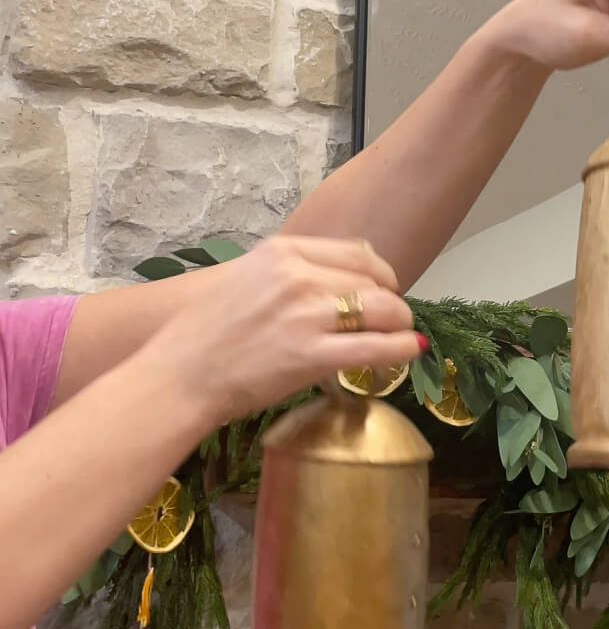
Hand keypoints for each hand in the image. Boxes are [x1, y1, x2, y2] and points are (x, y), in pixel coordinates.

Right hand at [138, 236, 422, 427]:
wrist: (178, 376)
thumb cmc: (203, 335)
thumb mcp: (244, 279)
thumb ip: (286, 274)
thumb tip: (331, 284)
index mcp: (282, 253)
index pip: (356, 252)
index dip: (381, 273)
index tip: (386, 289)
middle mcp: (297, 276)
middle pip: (372, 281)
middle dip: (391, 302)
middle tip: (394, 321)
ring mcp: (306, 315)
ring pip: (382, 310)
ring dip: (400, 324)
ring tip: (402, 337)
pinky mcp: (311, 355)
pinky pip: (375, 348)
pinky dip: (401, 349)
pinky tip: (410, 352)